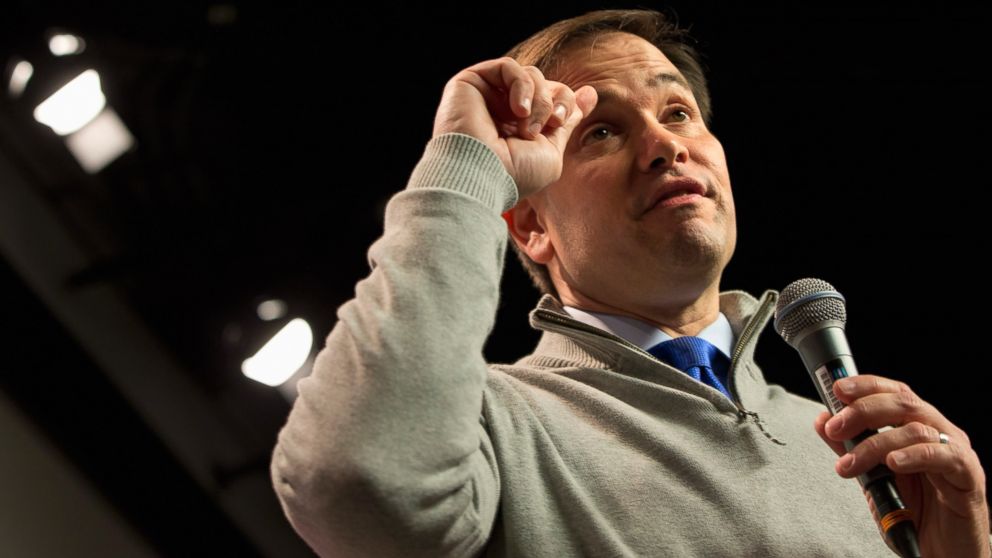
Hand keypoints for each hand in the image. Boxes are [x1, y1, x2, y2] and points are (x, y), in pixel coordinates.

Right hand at [433, 57, 596, 197]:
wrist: (479, 177)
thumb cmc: (513, 174)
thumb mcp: (550, 151)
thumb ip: (567, 121)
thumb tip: (590, 92)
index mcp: (518, 127)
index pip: (551, 99)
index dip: (565, 102)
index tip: (562, 117)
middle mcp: (501, 110)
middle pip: (544, 84)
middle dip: (554, 101)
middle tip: (552, 122)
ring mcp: (486, 96)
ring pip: (528, 75)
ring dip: (539, 99)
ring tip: (529, 127)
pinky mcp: (470, 83)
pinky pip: (507, 67)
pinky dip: (521, 85)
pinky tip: (519, 110)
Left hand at [813, 375, 990, 557]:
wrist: (942, 552)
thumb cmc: (914, 512)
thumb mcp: (873, 477)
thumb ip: (851, 448)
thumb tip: (822, 420)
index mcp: (919, 427)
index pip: (894, 392)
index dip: (866, 385)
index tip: (837, 389)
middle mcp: (940, 433)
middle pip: (904, 403)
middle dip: (862, 411)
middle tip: (835, 428)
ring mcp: (957, 453)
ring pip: (916, 429)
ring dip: (875, 443)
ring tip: (849, 464)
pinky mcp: (969, 477)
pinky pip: (944, 456)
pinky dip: (914, 456)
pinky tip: (892, 463)